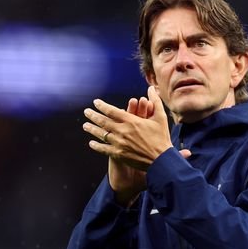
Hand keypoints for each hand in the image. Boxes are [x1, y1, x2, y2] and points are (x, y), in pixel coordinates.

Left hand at [82, 87, 190, 205]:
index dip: (102, 106)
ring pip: (101, 134)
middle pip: (103, 121)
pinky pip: (104, 149)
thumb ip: (155, 101)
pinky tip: (91, 143)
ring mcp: (119, 143)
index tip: (95, 102)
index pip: (112, 111)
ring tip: (85, 125)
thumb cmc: (162, 138)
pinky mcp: (119, 154)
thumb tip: (150, 88)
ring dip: (92, 129)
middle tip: (86, 112)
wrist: (161, 160)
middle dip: (93, 116)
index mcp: (131, 121)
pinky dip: (96, 146)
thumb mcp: (160, 117)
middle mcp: (122, 131)